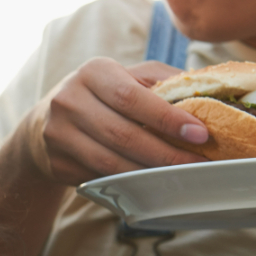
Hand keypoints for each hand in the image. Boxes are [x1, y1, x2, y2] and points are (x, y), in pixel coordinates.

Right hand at [24, 58, 208, 184]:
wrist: (45, 122)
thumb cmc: (101, 96)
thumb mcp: (126, 77)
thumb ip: (162, 81)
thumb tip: (210, 94)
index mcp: (92, 72)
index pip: (132, 97)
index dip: (167, 118)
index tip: (200, 134)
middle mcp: (69, 100)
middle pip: (123, 134)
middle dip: (165, 152)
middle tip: (197, 163)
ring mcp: (58, 134)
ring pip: (111, 162)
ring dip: (149, 172)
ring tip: (179, 175)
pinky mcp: (56, 163)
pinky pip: (99, 177)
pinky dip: (128, 182)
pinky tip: (150, 182)